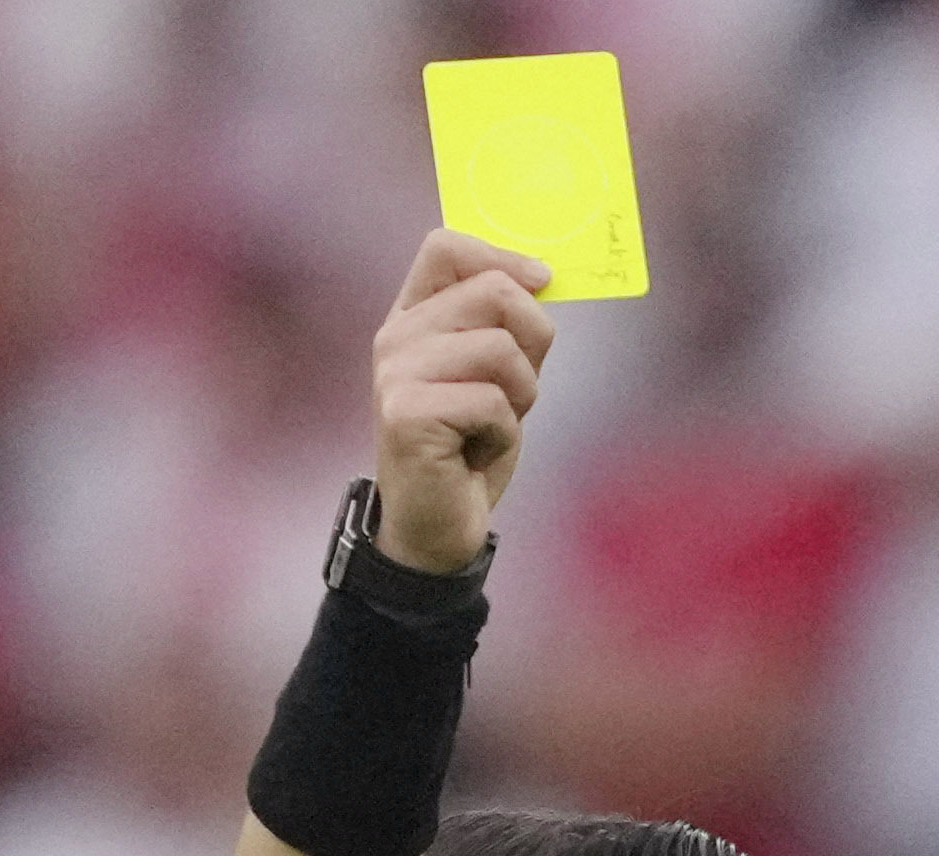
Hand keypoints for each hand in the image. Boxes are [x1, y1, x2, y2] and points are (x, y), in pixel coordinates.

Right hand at [368, 231, 557, 572]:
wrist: (438, 526)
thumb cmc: (470, 448)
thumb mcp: (498, 376)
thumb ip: (510, 326)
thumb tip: (542, 275)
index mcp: (414, 317)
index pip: (447, 246)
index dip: (503, 256)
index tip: (543, 282)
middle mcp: (397, 337)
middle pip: (493, 291)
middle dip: (533, 342)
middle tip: (513, 392)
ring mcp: (396, 373)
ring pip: (501, 349)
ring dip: (520, 397)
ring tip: (489, 426)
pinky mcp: (407, 413)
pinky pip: (492, 401)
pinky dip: (504, 434)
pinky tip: (475, 454)